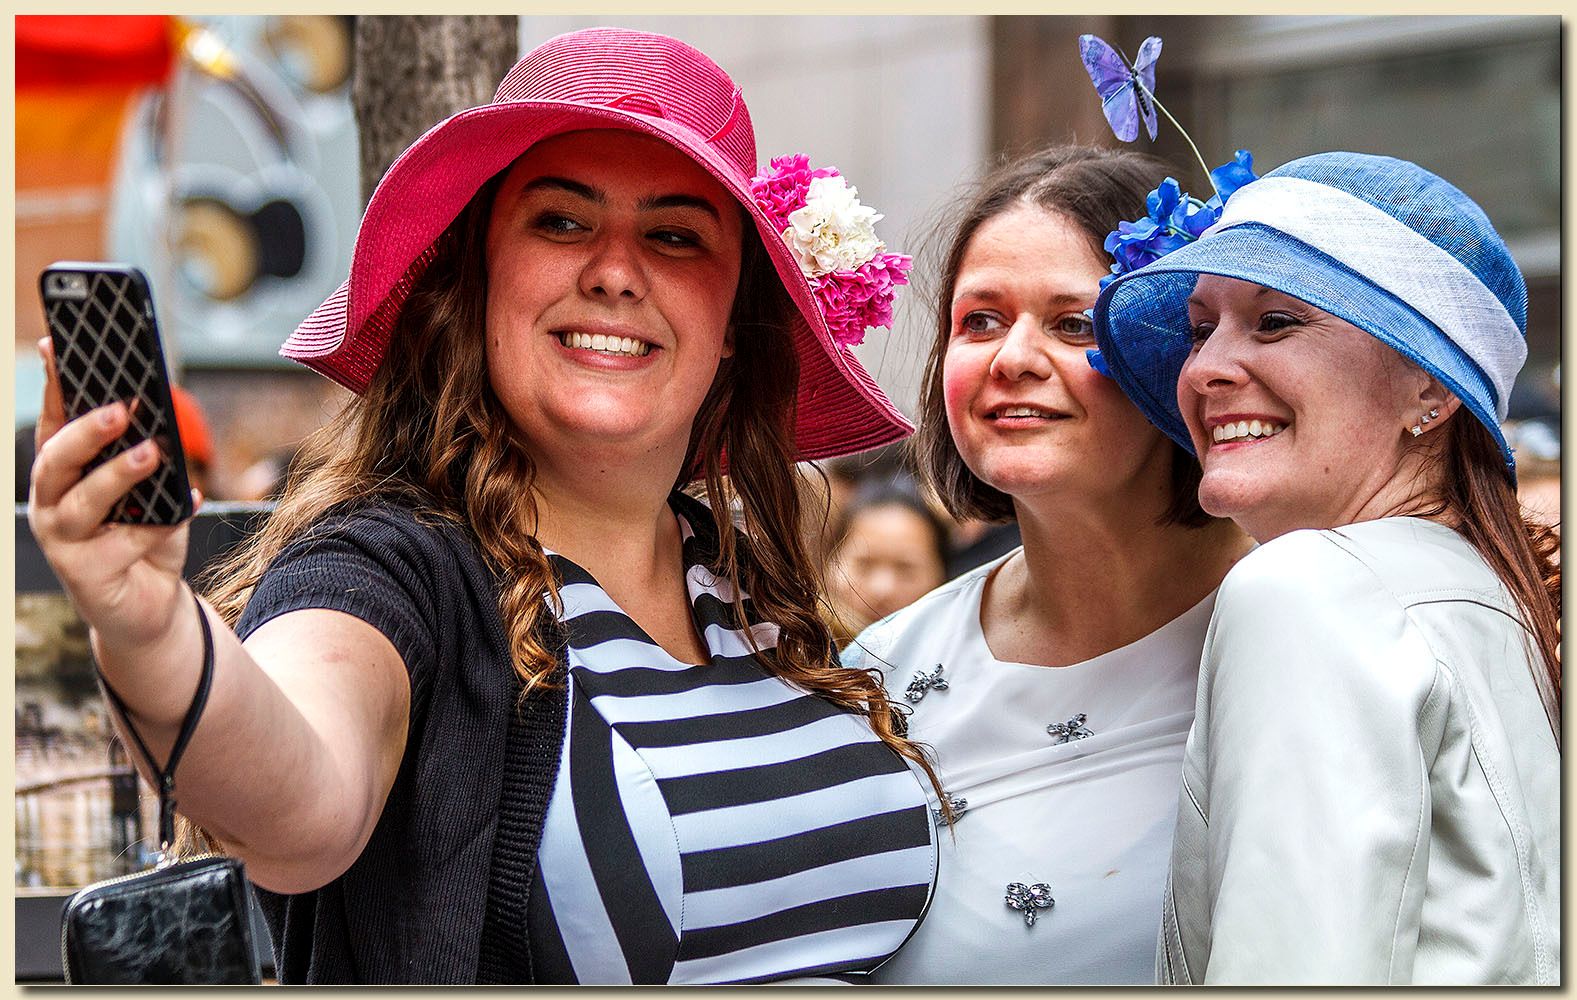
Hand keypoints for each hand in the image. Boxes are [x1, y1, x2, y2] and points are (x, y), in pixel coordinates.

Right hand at [27, 338, 199, 650]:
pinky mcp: (87, 576)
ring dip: (117, 474)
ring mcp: (63, 542)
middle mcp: (51, 504)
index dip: (55, 385)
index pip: (54, 423)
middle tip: (120, 408)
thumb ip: (146, 459)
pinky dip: (160, 524)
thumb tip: (156, 422)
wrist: (150, 607)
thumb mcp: (150, 492)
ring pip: (82, 501)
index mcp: (63, 475)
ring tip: (151, 452)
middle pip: (55, 460)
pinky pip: (126, 542)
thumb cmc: (145, 538)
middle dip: (85, 431)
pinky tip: (190, 503)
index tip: (59, 345)